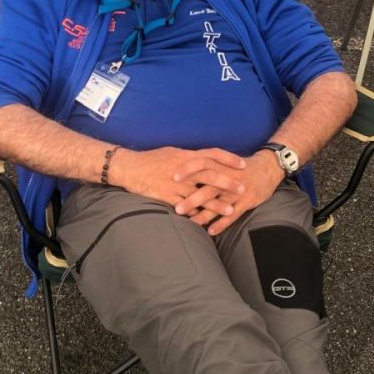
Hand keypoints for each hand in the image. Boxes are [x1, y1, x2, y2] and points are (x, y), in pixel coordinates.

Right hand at [111, 145, 245, 213]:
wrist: (131, 168)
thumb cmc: (151, 159)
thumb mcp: (172, 152)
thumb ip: (189, 156)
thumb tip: (202, 158)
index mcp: (186, 155)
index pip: (212, 154)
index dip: (229, 158)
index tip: (243, 163)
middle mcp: (184, 170)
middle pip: (211, 175)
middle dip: (228, 182)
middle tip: (243, 188)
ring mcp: (177, 184)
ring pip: (201, 195)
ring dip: (217, 204)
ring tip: (231, 210)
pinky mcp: (169, 197)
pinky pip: (186, 208)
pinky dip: (196, 215)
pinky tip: (206, 221)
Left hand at [173, 151, 283, 235]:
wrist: (268, 168)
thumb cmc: (241, 167)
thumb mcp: (224, 161)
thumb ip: (207, 166)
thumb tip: (184, 171)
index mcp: (220, 165)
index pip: (201, 164)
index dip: (187, 170)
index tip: (172, 178)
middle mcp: (227, 178)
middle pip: (207, 188)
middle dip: (192, 199)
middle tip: (177, 209)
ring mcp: (236, 192)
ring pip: (218, 204)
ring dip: (204, 215)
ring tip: (191, 224)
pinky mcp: (247, 202)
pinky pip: (232, 215)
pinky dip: (222, 224)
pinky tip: (211, 232)